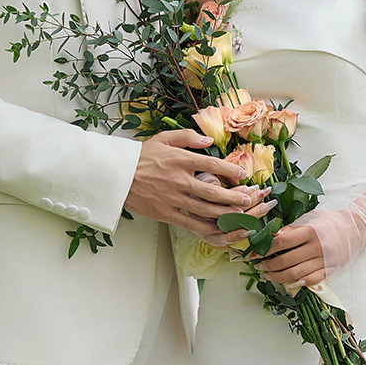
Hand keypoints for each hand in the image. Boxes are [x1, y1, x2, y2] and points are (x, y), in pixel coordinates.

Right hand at [125, 128, 269, 238]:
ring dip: (224, 212)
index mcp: (180, 159)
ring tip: (239, 214)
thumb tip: (209, 141)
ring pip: (204, 208)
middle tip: (248, 199)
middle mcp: (179, 179)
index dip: (230, 169)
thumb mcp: (163, 138)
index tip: (242, 174)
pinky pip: (189, 222)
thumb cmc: (141, 156)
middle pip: (213, 190)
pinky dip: (205, 226)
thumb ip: (187, 137)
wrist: (117, 175)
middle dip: (234, 196)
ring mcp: (173, 198)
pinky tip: (217, 227)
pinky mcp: (165, 212)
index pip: (212, 164)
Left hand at [255, 222, 326, 290]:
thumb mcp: (309, 219)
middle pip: (286, 260)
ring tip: (267, 275)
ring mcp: (325, 260)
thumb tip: (271, 237)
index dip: (265, 249)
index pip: (282, 242)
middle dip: (268, 265)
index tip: (254, 253)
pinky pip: (313, 280)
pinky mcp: (332, 269)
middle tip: (257, 266)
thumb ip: (291, 229)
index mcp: (310, 231)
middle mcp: (317, 247)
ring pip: (296, 274)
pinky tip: (288, 283)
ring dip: (278, 277)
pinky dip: (299, 283)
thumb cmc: (330, 220)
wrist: (357, 226)